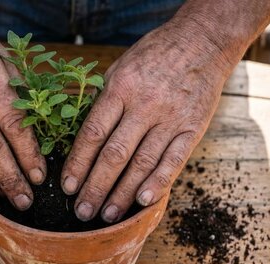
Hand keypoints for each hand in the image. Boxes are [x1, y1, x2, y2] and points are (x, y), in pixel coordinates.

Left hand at [61, 21, 234, 222]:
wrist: (202, 41)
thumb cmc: (154, 56)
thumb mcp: (120, 68)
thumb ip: (103, 101)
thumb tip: (82, 138)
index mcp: (120, 88)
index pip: (93, 133)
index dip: (78, 163)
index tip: (67, 187)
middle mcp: (144, 105)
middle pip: (114, 154)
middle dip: (96, 187)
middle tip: (82, 212)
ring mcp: (171, 118)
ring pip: (142, 163)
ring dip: (123, 193)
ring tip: (108, 216)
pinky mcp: (193, 128)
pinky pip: (174, 159)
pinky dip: (158, 182)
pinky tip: (143, 201)